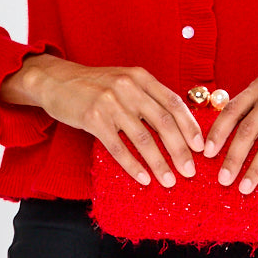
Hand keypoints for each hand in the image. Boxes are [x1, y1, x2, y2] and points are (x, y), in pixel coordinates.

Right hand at [3, 55, 204, 187]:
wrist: (57, 81)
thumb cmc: (95, 85)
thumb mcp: (125, 81)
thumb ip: (147, 97)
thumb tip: (178, 125)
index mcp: (141, 77)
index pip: (173, 103)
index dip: (189, 126)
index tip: (200, 147)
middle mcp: (128, 87)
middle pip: (163, 122)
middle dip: (180, 149)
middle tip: (190, 170)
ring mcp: (110, 102)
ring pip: (143, 138)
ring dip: (159, 162)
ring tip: (170, 181)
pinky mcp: (93, 118)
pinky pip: (118, 147)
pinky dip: (133, 165)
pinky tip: (143, 178)